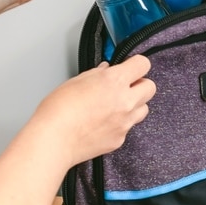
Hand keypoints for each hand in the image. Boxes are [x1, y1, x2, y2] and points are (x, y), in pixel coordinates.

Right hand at [32, 55, 155, 166]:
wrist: (54, 140)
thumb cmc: (58, 110)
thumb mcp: (75, 81)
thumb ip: (96, 74)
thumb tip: (105, 71)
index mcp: (114, 81)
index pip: (143, 64)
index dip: (136, 64)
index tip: (130, 67)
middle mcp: (125, 101)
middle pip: (150, 87)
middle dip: (140, 85)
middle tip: (125, 87)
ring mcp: (125, 122)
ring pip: (144, 109)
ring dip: (134, 105)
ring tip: (115, 106)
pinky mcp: (120, 139)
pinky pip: (129, 127)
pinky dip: (120, 124)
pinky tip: (103, 123)